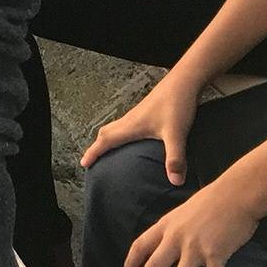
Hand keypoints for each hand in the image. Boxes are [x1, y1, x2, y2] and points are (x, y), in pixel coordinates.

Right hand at [83, 77, 197, 178]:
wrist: (183, 83)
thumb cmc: (176, 105)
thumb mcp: (176, 134)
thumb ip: (175, 158)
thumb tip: (175, 183)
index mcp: (131, 126)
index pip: (106, 140)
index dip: (93, 152)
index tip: (83, 163)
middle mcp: (130, 120)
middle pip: (106, 133)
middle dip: (96, 147)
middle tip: (91, 160)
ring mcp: (137, 116)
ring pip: (114, 129)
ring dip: (107, 140)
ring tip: (108, 153)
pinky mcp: (146, 114)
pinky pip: (125, 127)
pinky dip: (120, 136)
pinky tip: (132, 142)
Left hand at [121, 176, 261, 266]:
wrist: (234, 195)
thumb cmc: (210, 202)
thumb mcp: (181, 213)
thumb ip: (172, 230)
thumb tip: (164, 246)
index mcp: (166, 226)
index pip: (140, 246)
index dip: (130, 263)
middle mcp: (176, 237)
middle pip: (154, 266)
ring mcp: (195, 247)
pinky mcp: (215, 254)